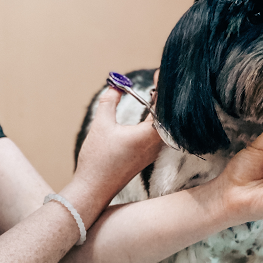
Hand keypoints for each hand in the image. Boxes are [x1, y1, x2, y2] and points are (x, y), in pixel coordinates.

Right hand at [63, 87, 162, 222]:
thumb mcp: (101, 125)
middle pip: (167, 118)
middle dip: (164, 99)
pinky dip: (155, 122)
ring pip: (163, 128)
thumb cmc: (98, 159)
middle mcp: (155, 145)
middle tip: (160, 81)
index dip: (164, 89)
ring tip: (157, 93)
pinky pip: (157, 136)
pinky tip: (149, 113)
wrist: (94, 189)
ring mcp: (152, 153)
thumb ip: (109, 101)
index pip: (164, 107)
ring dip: (160, 111)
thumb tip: (116, 86)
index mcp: (148, 136)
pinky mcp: (146, 158)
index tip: (162, 74)